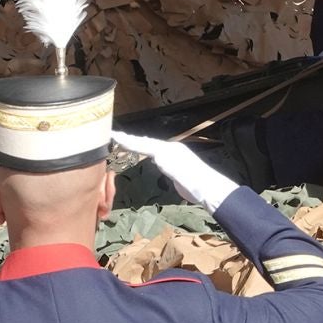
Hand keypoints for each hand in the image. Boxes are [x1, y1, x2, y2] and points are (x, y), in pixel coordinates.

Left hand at [112, 130, 238, 211]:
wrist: (207, 185)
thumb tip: (179, 180)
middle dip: (131, 139)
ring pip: (143, 142)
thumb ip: (178, 177)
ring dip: (128, 140)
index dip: (141, 145)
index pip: (154, 148)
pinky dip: (131, 143)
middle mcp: (172, 148)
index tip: (129, 143)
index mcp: (177, 153)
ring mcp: (167, 150)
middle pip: (147, 143)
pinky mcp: (164, 154)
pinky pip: (143, 147)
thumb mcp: (186, 180)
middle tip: (116, 135)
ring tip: (115, 136)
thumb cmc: (200, 187)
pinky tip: (121, 141)